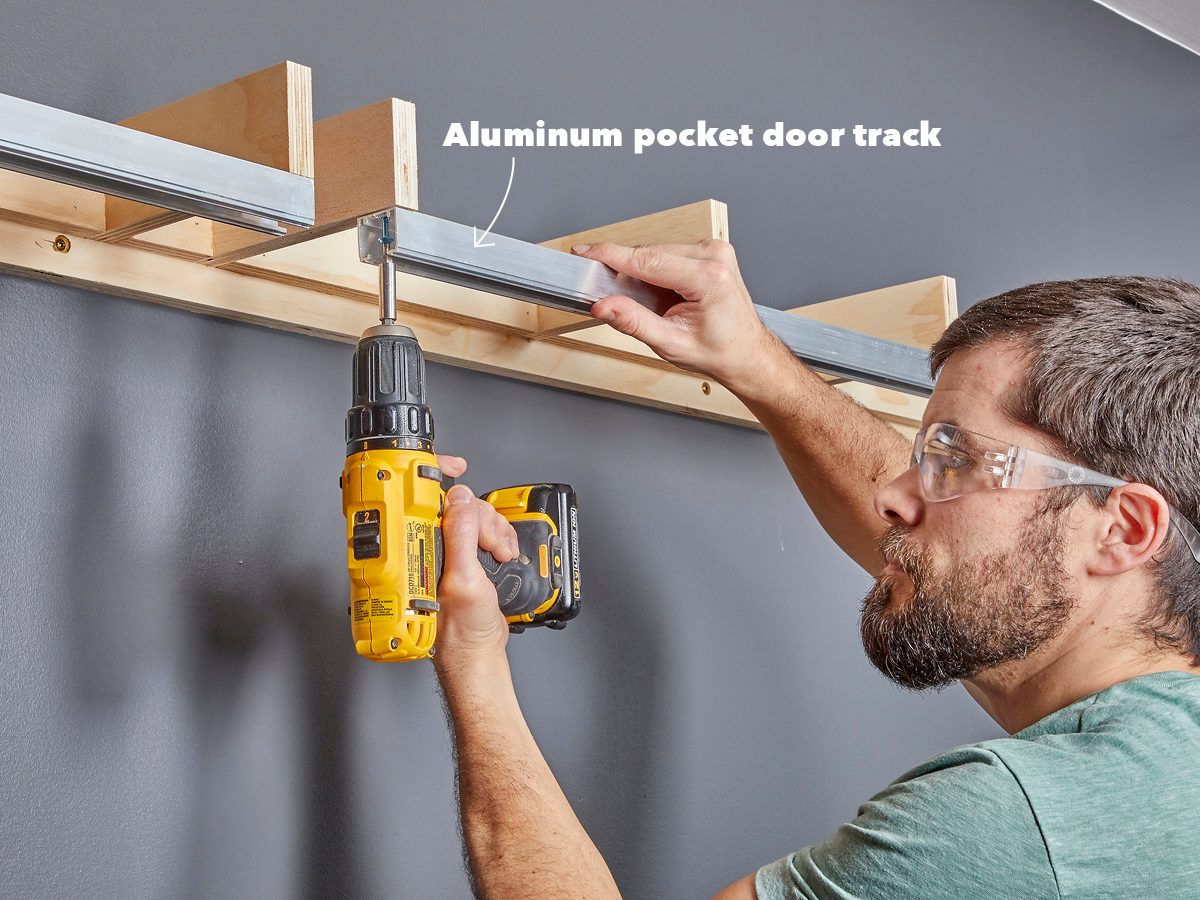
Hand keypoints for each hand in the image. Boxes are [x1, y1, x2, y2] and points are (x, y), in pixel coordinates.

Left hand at [433, 466, 520, 672]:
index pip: (421, 496)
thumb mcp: (464, 581)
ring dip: (494, 530)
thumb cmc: (461, 631)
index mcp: (416, 547)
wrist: (477, 653)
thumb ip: (461, 536)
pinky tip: (499, 554)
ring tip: (497, 555)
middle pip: (458, 503)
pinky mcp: (463, 557)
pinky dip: (497, 537)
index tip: (457, 464)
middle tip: (489, 545)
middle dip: (483, 519)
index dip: (438, 473)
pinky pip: (483, 531)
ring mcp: (447, 551)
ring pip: (474, 515)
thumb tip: (459, 500)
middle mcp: (427, 546)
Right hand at [573, 239, 779, 392]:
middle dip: (624, 271)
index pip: (647, 260)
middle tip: (607, 294)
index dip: (610, 256)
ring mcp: (714, 250)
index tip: (584, 252)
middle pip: (649, 254)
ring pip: (657, 252)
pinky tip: (660, 293)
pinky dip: (655, 271)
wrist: (747, 353)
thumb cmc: (719, 351)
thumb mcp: (671, 344)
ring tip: (650, 304)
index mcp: (708, 277)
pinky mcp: (710, 251)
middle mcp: (714, 256)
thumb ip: (634, 323)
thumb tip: (603, 306)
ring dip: (642, 272)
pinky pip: (669, 254)